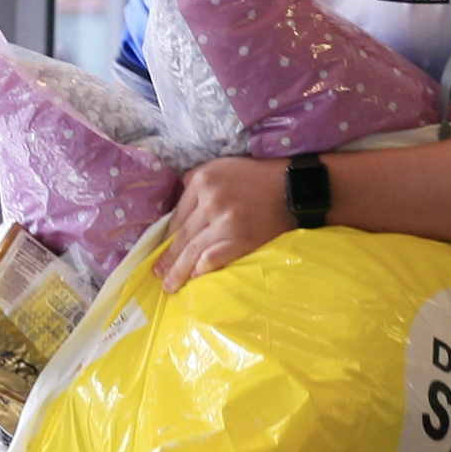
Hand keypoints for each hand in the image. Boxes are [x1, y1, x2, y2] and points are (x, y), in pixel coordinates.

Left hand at [161, 155, 297, 285]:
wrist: (293, 188)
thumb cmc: (257, 177)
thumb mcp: (222, 166)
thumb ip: (197, 182)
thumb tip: (177, 209)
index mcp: (203, 180)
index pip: (178, 214)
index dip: (169, 236)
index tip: (164, 249)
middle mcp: (210, 200)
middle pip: (182, 235)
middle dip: (167, 257)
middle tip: (157, 273)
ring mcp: (225, 222)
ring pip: (193, 250)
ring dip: (178, 271)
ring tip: (169, 285)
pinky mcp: (240, 239)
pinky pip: (213, 258)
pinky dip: (201, 269)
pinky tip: (194, 278)